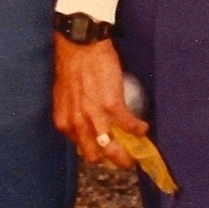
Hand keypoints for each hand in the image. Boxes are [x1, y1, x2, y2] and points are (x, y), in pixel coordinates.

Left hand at [53, 36, 146, 171]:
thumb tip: (85, 122)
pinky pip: (130, 126)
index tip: (105, 150)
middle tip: (123, 157)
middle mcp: (78, 125)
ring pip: (113, 150)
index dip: (95, 152)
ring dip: (127, 155)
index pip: (80, 149)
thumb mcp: (65, 97)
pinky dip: (139, 129)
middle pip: (95, 156)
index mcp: (65, 123)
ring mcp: (96, 118)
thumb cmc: (71, 66)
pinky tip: (143, 128)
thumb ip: (73, 113)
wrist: (80, 46)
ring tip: (137, 152)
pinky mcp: (113, 107)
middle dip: (110, 160)